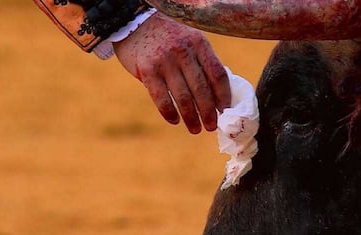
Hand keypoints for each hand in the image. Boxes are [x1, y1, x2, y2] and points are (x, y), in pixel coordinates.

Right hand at [113, 12, 230, 133]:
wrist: (136, 23)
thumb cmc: (168, 37)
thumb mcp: (190, 40)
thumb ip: (201, 62)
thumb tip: (217, 94)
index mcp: (199, 43)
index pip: (218, 74)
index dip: (224, 96)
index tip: (225, 111)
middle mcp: (184, 51)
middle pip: (202, 89)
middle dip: (209, 113)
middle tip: (211, 127)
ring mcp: (165, 61)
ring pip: (183, 97)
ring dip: (191, 118)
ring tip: (195, 129)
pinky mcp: (147, 70)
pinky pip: (161, 98)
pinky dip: (169, 113)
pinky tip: (174, 121)